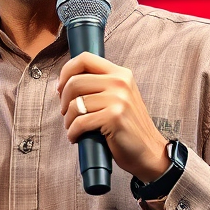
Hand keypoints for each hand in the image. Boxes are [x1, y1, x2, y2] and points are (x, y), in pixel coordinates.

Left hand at [56, 52, 168, 181]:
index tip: (60, 88)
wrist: (149, 151)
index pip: (84, 59)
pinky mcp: (114, 117)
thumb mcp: (118, 97)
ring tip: (73, 127)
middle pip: (75, 82)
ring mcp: (119, 99)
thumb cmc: (127, 126)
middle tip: (66, 113)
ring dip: (68, 120)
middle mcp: (120, 82)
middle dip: (64, 100)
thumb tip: (62, 84)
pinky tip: (76, 137)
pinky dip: (73, 132)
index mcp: (120, 73)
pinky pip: (80, 122)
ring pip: (76, 104)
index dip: (66, 72)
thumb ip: (98, 86)